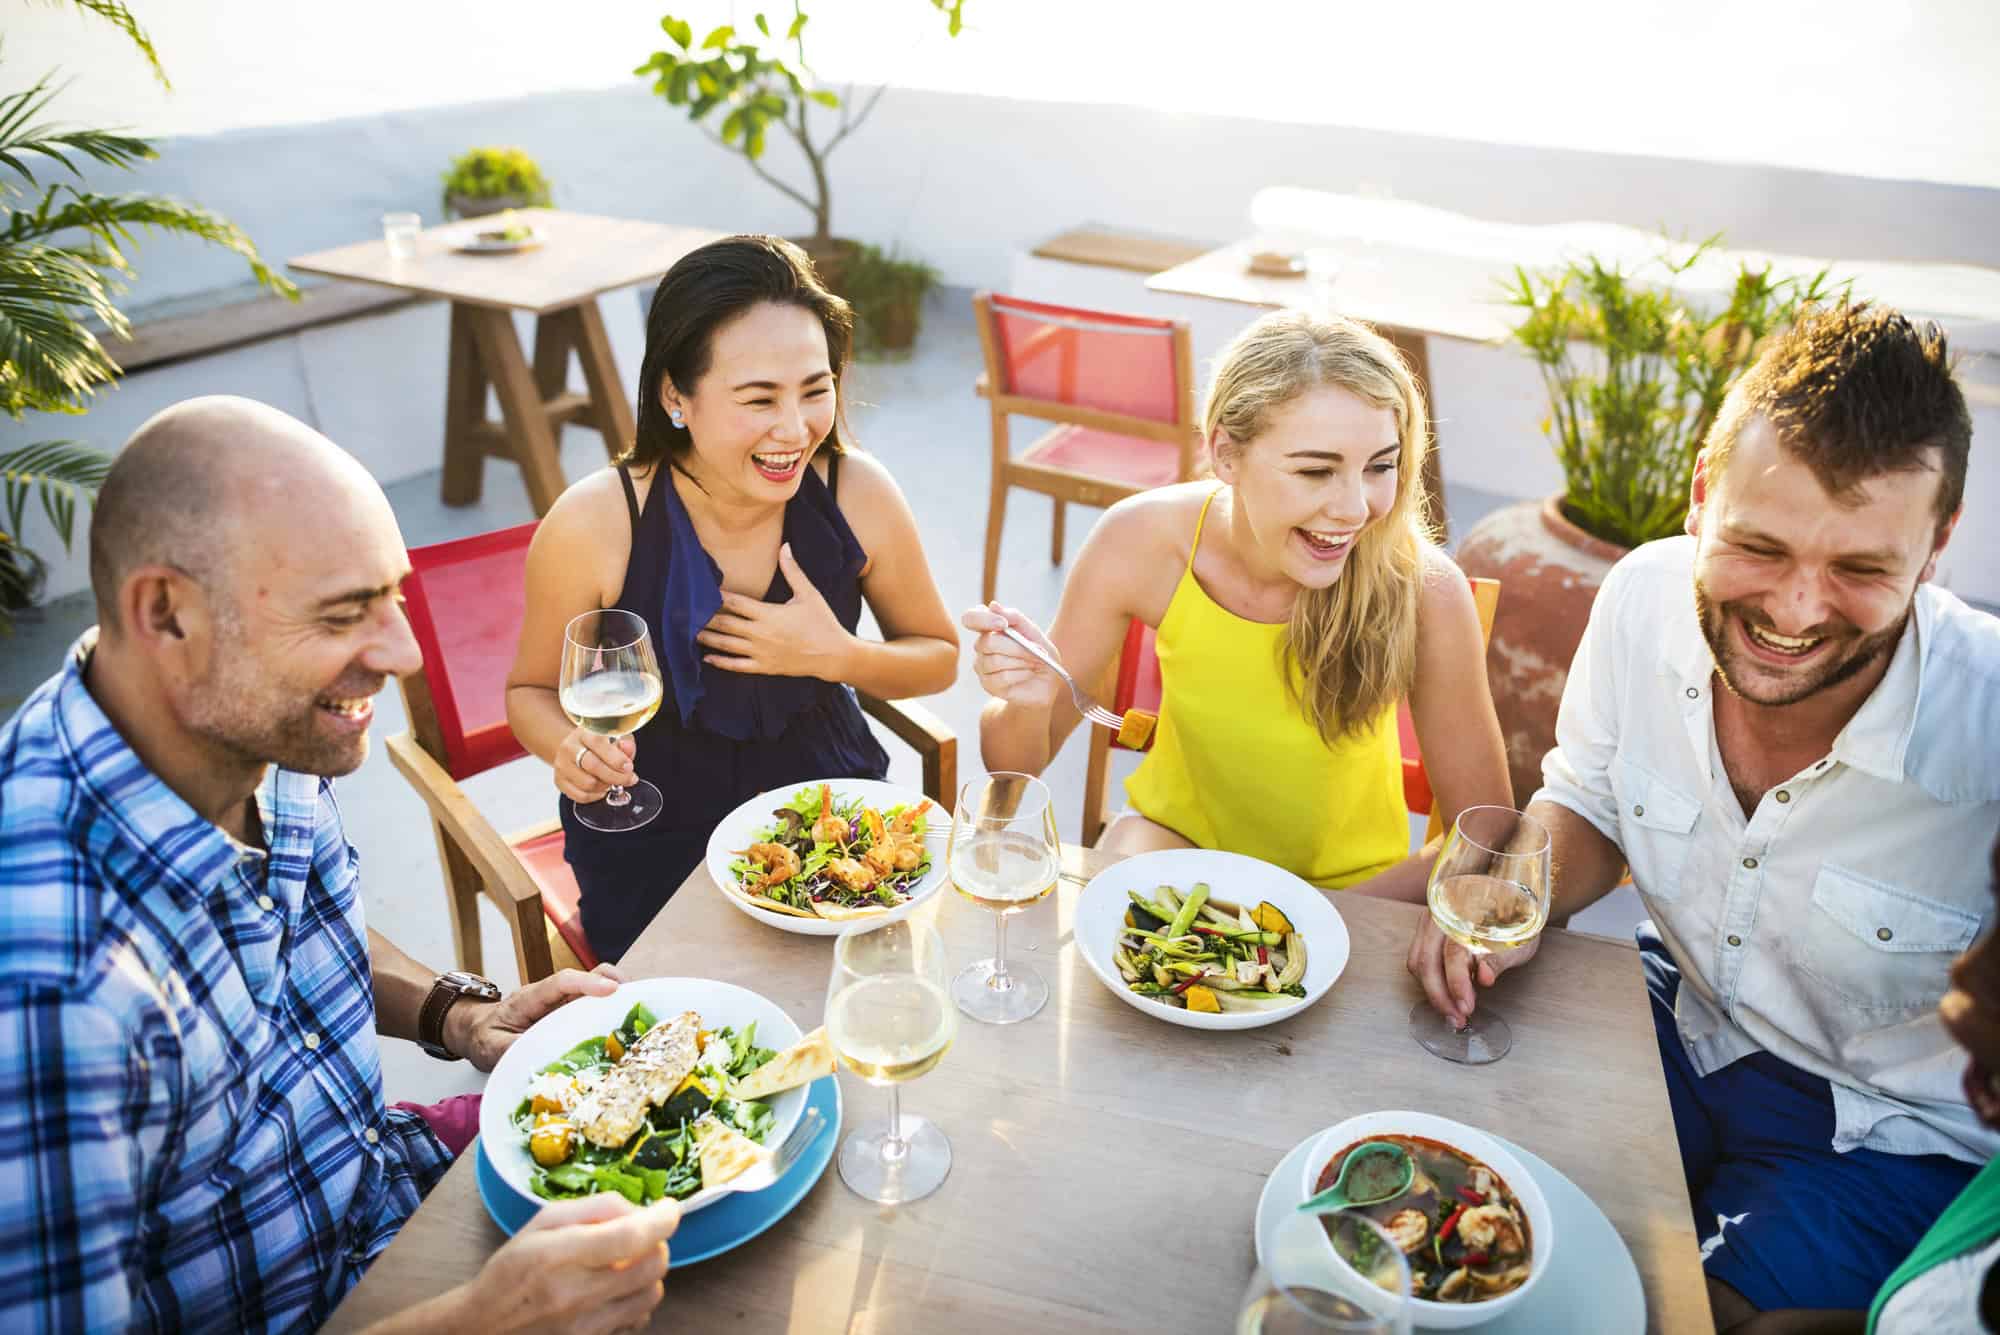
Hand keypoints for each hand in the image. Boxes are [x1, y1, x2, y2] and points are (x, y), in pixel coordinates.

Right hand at [447, 1193, 680, 1334]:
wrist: (484, 1327)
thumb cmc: (512, 1269)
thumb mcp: (543, 1223)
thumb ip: (595, 1208)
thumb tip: (640, 1209)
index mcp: (558, 1256)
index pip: (628, 1238)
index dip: (660, 1220)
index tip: (669, 1209)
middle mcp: (575, 1295)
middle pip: (651, 1266)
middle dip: (657, 1244)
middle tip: (643, 1236)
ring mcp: (586, 1327)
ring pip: (651, 1295)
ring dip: (649, 1274)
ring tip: (627, 1264)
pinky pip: (638, 1320)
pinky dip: (638, 1302)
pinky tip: (617, 1292)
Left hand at [450, 964, 626, 1071]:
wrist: (476, 1029)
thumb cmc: (484, 1036)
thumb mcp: (490, 1047)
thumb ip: (511, 1048)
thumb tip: (536, 1052)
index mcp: (530, 998)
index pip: (561, 982)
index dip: (587, 982)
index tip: (611, 990)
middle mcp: (551, 995)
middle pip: (587, 976)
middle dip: (613, 981)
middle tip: (638, 998)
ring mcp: (562, 1002)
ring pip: (595, 987)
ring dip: (618, 995)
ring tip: (639, 1012)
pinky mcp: (569, 1012)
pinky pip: (595, 1005)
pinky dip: (613, 1010)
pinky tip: (626, 1026)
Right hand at [555, 726, 636, 803]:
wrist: (578, 749)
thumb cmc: (601, 744)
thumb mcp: (616, 738)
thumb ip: (625, 743)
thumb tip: (627, 748)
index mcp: (583, 732)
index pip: (598, 743)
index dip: (616, 758)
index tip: (629, 767)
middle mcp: (569, 747)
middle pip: (593, 766)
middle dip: (616, 776)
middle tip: (629, 779)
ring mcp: (562, 765)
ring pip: (588, 783)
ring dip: (606, 786)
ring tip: (613, 781)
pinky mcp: (560, 781)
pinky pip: (581, 796)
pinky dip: (596, 795)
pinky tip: (602, 788)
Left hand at [695, 543, 851, 678]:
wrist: (833, 654)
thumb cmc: (822, 622)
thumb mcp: (809, 594)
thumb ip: (793, 571)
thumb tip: (784, 546)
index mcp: (769, 614)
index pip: (735, 603)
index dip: (716, 596)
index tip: (702, 589)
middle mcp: (760, 634)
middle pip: (724, 624)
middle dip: (705, 617)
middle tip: (686, 612)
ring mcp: (761, 652)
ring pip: (726, 645)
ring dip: (707, 638)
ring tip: (691, 631)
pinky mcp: (764, 666)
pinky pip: (737, 666)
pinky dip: (720, 662)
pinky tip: (707, 657)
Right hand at [961, 601, 1062, 710]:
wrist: (1048, 680)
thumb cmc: (1038, 653)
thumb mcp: (1032, 631)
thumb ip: (1013, 617)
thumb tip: (993, 605)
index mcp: (989, 628)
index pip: (970, 618)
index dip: (982, 619)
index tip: (1003, 624)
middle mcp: (981, 646)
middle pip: (988, 642)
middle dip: (1017, 647)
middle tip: (1036, 650)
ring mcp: (982, 666)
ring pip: (996, 661)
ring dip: (1022, 661)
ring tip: (1035, 662)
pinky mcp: (988, 684)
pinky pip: (1002, 677)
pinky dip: (1021, 674)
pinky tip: (1029, 673)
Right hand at [1405, 915, 1539, 1027]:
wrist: (1510, 900)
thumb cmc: (1515, 920)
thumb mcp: (1516, 940)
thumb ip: (1497, 958)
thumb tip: (1484, 977)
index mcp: (1465, 914)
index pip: (1453, 953)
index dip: (1457, 984)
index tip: (1466, 1007)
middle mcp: (1441, 915)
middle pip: (1426, 960)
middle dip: (1439, 996)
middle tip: (1457, 1018)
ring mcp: (1430, 923)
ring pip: (1417, 962)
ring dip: (1433, 991)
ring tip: (1453, 1011)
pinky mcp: (1426, 933)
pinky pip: (1418, 960)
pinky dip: (1430, 981)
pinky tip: (1447, 994)